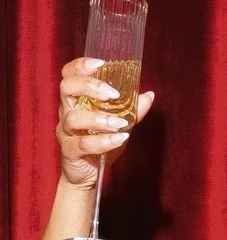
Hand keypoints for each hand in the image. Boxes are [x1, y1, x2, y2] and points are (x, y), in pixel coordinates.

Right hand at [56, 57, 153, 188]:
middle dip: (89, 86)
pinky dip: (103, 141)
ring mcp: (65, 132)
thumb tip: (149, 95)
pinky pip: (82, 144)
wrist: (87, 175)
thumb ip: (132, 111)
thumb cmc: (99, 145)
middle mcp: (66, 111)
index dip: (81, 66)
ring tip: (120, 124)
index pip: (69, 74)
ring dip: (99, 119)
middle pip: (66, 88)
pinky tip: (119, 139)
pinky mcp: (69, 151)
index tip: (101, 63)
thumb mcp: (118, 125)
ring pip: (74, 118)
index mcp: (76, 100)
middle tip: (112, 94)